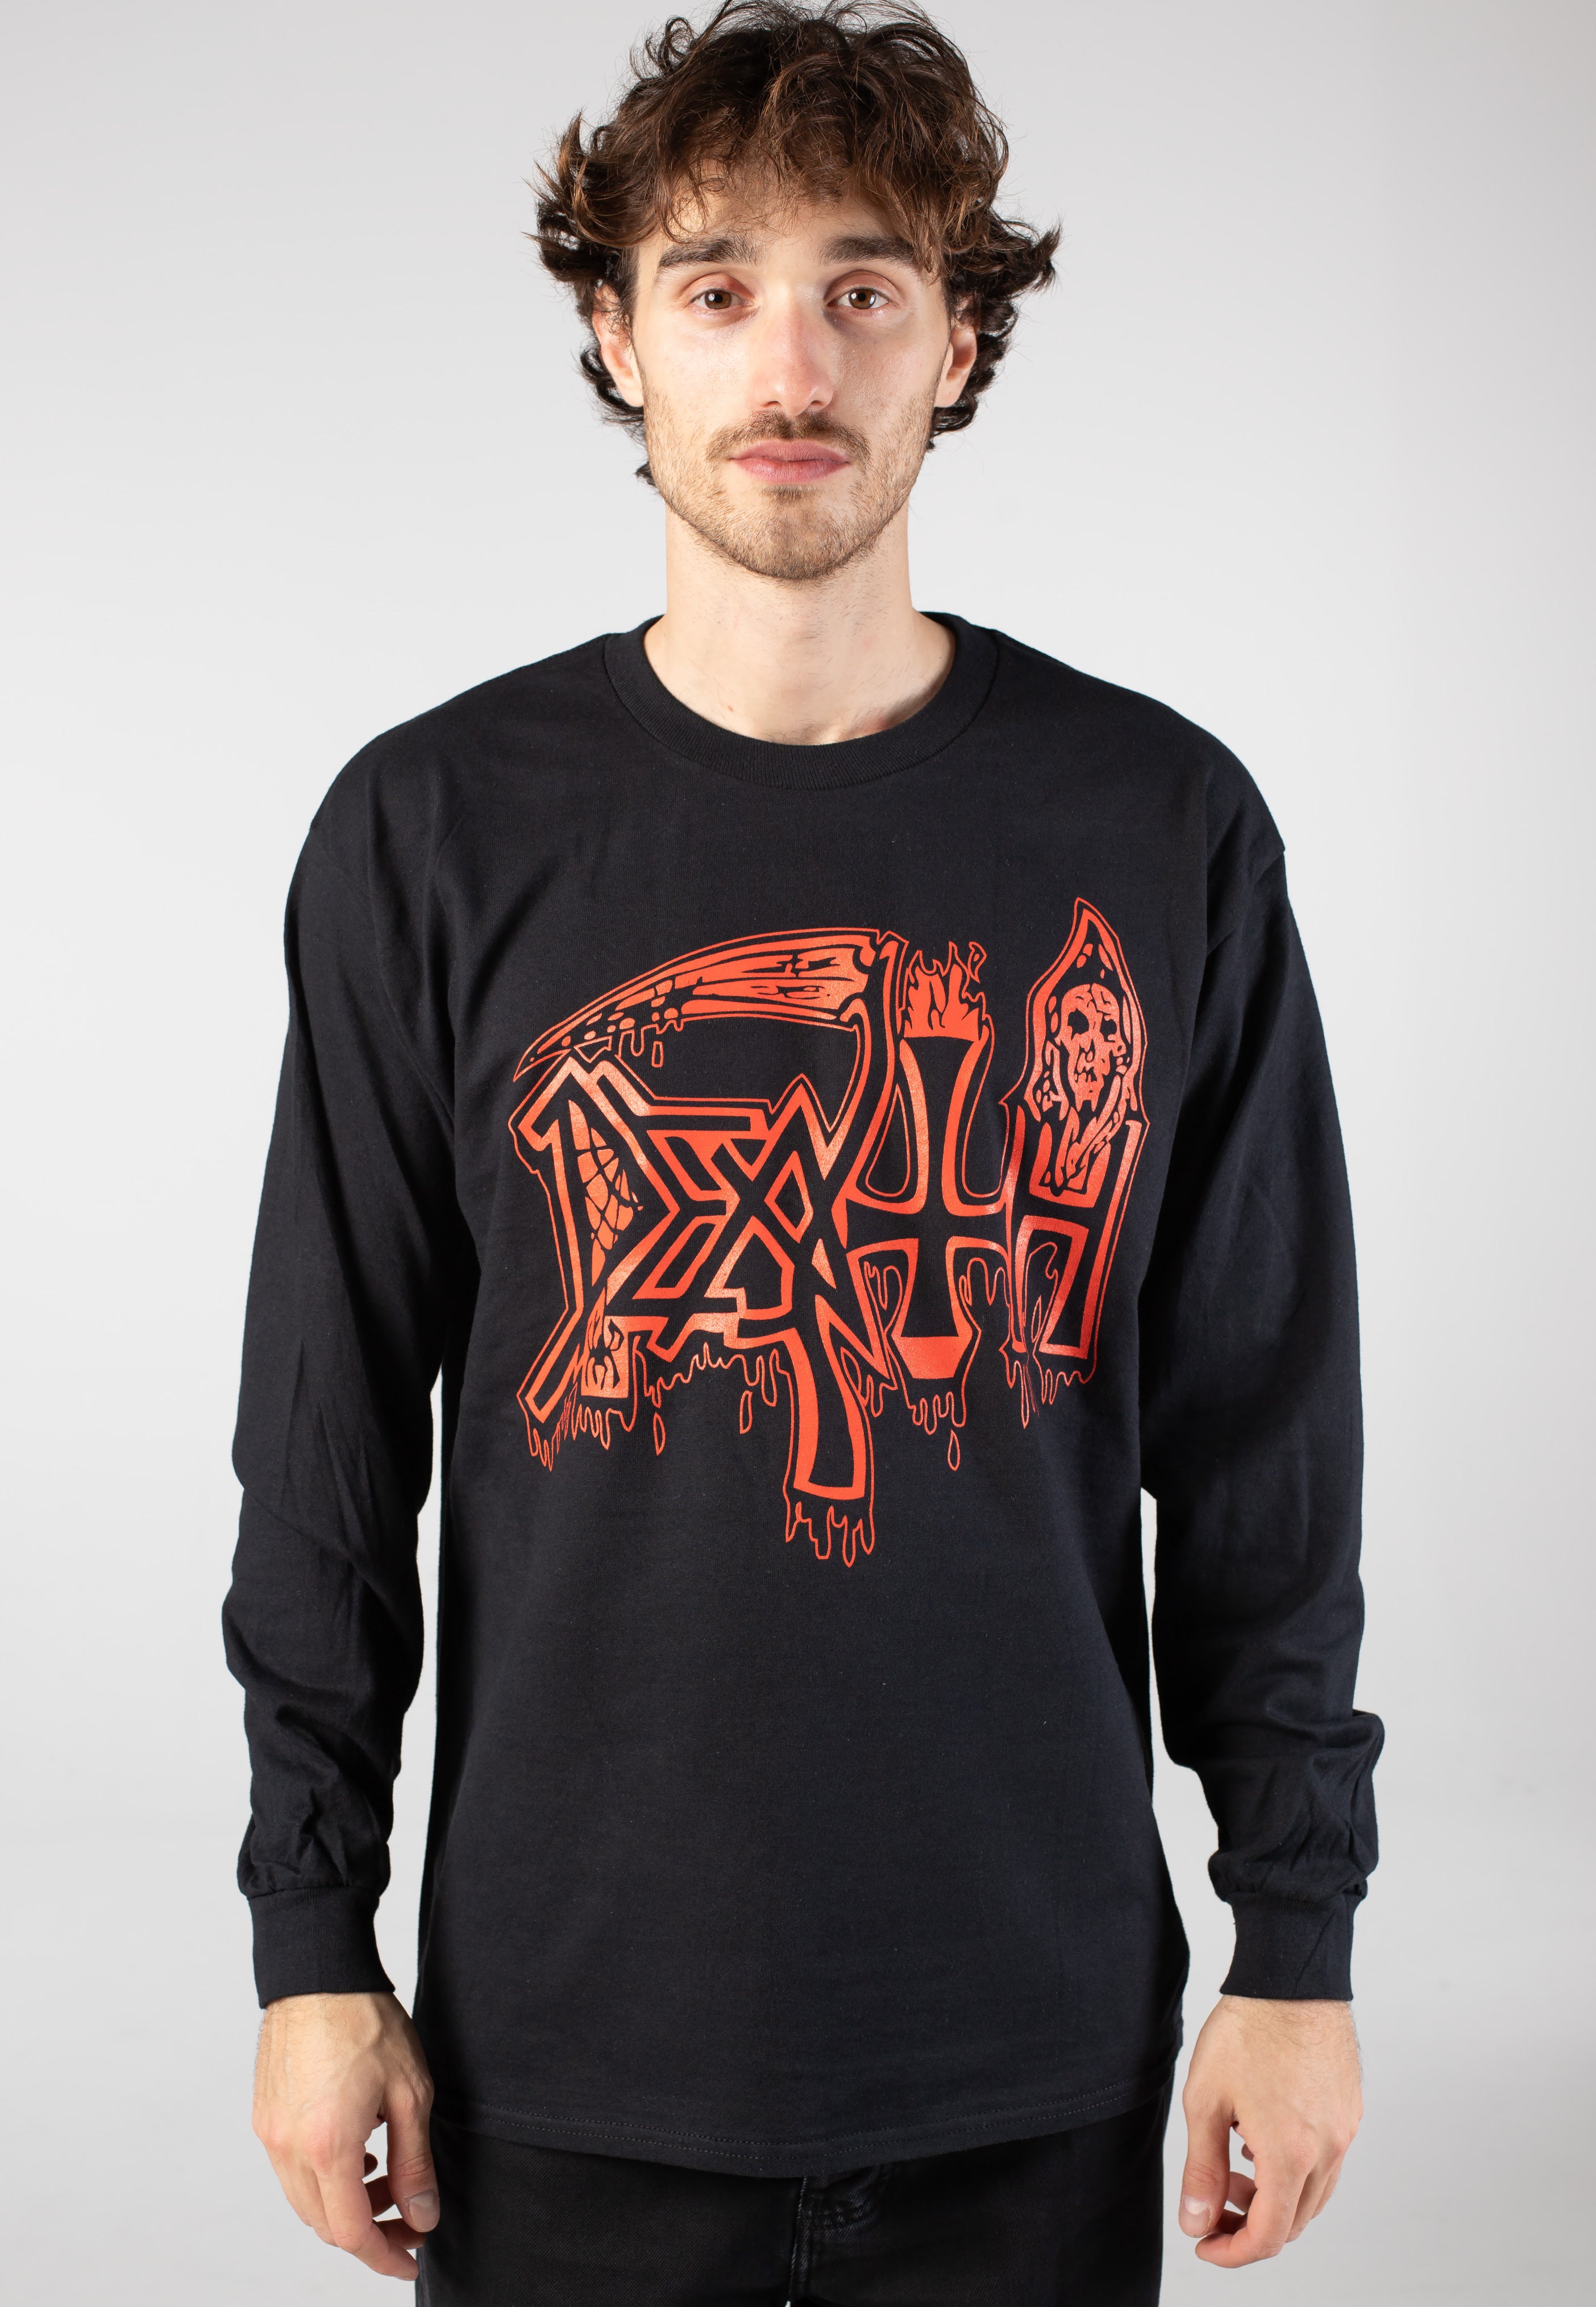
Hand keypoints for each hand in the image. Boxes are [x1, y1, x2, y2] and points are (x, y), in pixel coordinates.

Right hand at [253, 1989, 439, 2280]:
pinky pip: (291, 2171)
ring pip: (305, 2201)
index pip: (351, 2232)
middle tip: (409, 2216)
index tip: (410, 2258)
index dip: (383, 2256)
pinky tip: (356, 2154)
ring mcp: (270, 2133)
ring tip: (386, 2179)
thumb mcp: (410, 2093)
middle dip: (370, 2231)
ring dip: (345, 2205)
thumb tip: (421, 2216)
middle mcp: (289, 2147)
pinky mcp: (264, 2116)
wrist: (318, 1972)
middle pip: (325, 2224)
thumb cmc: (365, 2021)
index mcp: (328, 2146)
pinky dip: (323, 2179)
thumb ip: (415, 2163)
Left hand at [1177, 1995, 1360, 2266]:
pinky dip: (1294, 2168)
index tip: (1205, 2241)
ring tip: (1235, 2162)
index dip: (1233, 2251)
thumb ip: (1201, 2168)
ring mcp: (1345, 2129)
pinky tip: (1261, 2135)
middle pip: (1294, 2222)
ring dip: (1273, 2197)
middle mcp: (1328, 2149)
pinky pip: (1326, 2162)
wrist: (1291, 1975)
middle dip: (1249, 2223)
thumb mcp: (1205, 2099)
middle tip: (1212, 2198)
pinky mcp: (1350, 2109)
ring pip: (1313, 2194)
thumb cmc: (1246, 2028)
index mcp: (1291, 2154)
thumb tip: (1196, 2222)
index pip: (1269, 2236)